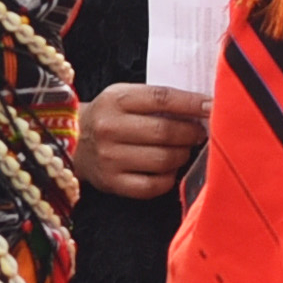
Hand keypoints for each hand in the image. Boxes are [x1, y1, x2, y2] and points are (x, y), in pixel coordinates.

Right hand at [69, 82, 208, 203]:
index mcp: (115, 100)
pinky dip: (169, 178)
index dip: (192, 103)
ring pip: (163, 160)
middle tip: (200, 133)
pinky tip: (168, 170)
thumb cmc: (107, 117)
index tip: (212, 106)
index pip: (162, 98)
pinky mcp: (112, 183)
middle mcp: (110, 128)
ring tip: (183, 150)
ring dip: (182, 155)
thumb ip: (156, 100)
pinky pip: (153, 186)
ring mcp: (110, 158)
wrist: (70, 143)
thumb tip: (201, 109)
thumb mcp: (124, 97)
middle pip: (165, 132)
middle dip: (191, 133)